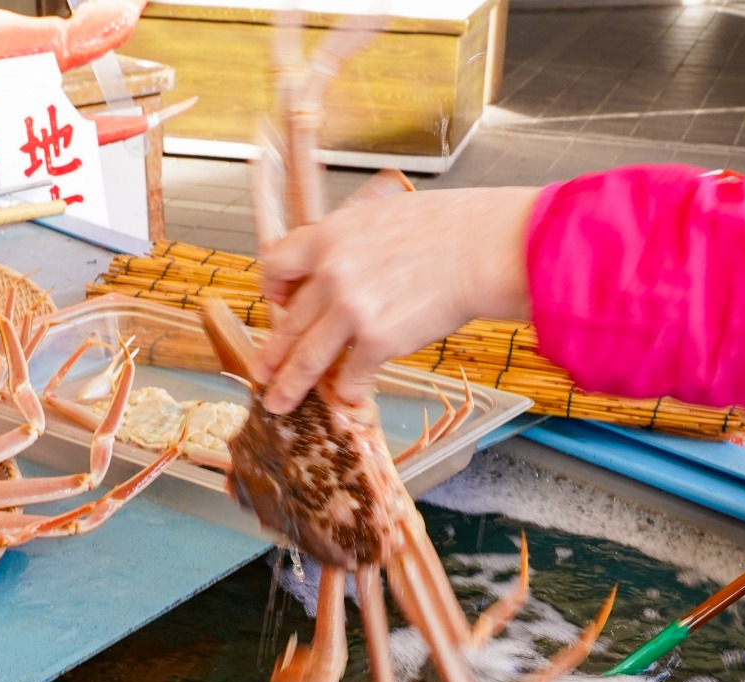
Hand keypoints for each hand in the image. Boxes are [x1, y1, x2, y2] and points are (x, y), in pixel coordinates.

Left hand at [257, 186, 539, 412]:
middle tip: (262, 371)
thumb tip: (344, 263)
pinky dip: (348, 392)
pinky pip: (350, 377)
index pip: (277, 264)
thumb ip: (352, 243)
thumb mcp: (383, 216)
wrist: (483, 248)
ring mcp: (350, 309)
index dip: (274, 290)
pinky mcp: (376, 340)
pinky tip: (349, 398)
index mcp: (330, 236)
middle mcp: (331, 273)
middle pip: (287, 322)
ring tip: (280, 402)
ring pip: (306, 358)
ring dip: (290, 386)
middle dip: (272, 354)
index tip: (278, 304)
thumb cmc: (450, 228)